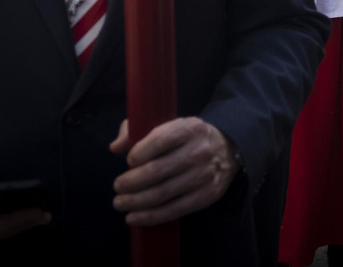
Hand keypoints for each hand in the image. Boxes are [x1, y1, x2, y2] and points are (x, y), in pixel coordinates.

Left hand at [110, 117, 237, 226]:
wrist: (227, 149)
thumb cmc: (187, 139)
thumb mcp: (169, 126)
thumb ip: (138, 130)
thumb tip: (116, 147)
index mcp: (190, 128)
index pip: (159, 140)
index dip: (138, 154)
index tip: (128, 161)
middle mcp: (199, 151)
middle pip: (156, 171)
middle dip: (130, 183)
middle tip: (117, 187)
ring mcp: (204, 175)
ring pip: (162, 194)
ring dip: (135, 202)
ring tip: (120, 203)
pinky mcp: (207, 195)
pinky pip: (174, 210)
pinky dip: (150, 216)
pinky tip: (134, 217)